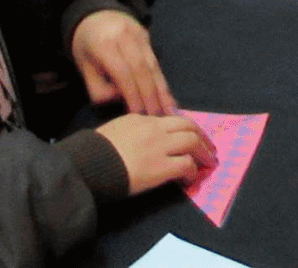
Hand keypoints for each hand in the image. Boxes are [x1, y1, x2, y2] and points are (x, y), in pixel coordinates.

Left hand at [69, 9, 174, 115]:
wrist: (96, 16)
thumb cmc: (87, 47)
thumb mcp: (84, 68)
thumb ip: (99, 88)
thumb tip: (122, 99)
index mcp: (103, 43)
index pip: (122, 71)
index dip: (132, 94)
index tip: (137, 115)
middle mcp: (124, 36)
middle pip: (142, 68)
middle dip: (150, 95)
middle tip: (156, 119)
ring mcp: (139, 35)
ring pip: (153, 65)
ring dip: (161, 91)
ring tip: (168, 113)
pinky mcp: (148, 38)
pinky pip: (157, 63)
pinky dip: (162, 83)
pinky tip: (169, 100)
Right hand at [95, 114, 216, 194]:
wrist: (88, 165)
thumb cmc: (94, 152)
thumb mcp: (114, 131)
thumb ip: (131, 131)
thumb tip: (143, 142)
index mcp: (140, 118)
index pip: (170, 119)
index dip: (184, 129)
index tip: (190, 137)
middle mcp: (153, 128)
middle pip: (187, 125)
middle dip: (202, 136)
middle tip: (209, 147)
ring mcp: (159, 146)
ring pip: (192, 141)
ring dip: (204, 152)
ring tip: (209, 162)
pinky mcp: (161, 167)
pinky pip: (186, 164)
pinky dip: (192, 171)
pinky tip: (190, 178)